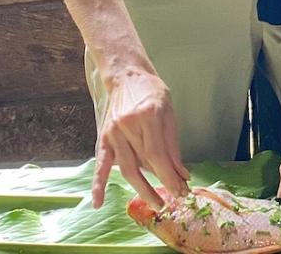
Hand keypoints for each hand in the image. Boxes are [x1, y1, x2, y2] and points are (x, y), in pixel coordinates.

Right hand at [92, 67, 189, 208]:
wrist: (125, 75)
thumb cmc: (151, 91)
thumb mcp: (169, 112)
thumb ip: (173, 144)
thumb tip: (182, 173)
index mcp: (148, 115)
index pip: (159, 154)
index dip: (170, 176)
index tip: (181, 191)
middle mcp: (128, 125)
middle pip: (144, 163)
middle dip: (161, 185)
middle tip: (173, 200)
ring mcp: (113, 132)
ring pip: (127, 168)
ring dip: (142, 189)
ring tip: (156, 203)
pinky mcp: (104, 137)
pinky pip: (101, 164)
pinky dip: (99, 184)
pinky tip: (98, 202)